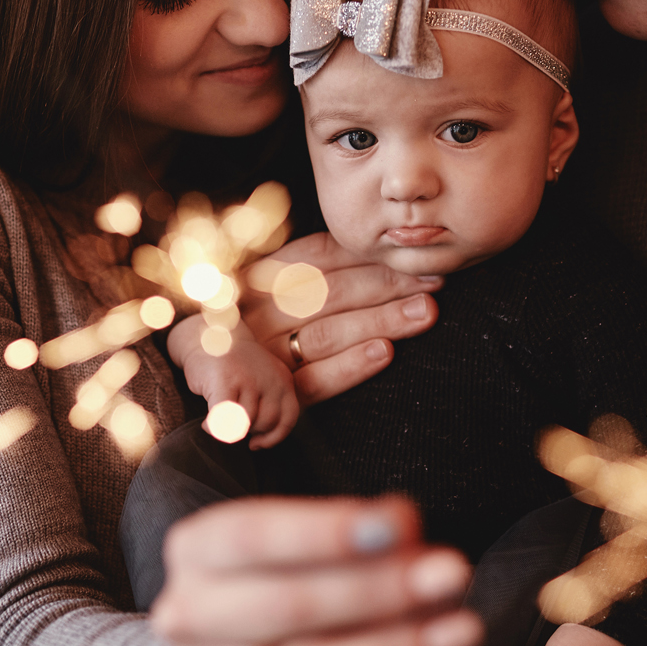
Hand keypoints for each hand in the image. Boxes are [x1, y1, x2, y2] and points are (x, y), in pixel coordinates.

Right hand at [152, 495, 481, 645]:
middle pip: (286, 606)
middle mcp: (187, 616)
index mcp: (196, 550)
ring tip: (462, 631)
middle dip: (378, 590)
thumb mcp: (315, 539)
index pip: (254, 535)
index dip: (327, 531)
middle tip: (453, 573)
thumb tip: (404, 525)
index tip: (404, 522)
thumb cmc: (295, 573)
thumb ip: (358, 530)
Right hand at [168, 315, 299, 449]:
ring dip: (230, 430)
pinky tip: (208, 424)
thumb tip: (259, 442)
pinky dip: (215, 428)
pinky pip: (225, 420)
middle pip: (267, 423)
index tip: (257, 442)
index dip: (272, 437)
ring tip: (219, 420)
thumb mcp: (263, 382)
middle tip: (234, 423)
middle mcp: (270, 378)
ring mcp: (248, 379)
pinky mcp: (225, 381)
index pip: (288, 419)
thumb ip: (269, 406)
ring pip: (246, 424)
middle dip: (249, 430)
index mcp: (283, 379)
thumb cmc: (235, 367)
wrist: (208, 337)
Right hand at [240, 233, 442, 405]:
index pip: (317, 258)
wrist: (213, 384)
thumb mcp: (267, 290)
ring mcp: (264, 358)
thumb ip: (308, 270)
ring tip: (424, 312)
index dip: (366, 256)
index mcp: (255, 280)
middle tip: (433, 281)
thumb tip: (374, 248)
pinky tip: (385, 354)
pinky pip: (315, 381)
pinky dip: (351, 366)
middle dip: (386, 284)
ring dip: (381, 320)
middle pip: (328, 293)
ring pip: (327, 334)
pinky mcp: (276, 397)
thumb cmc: (252, 330)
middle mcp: (257, 315)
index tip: (410, 256)